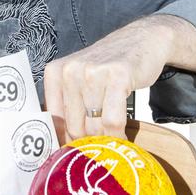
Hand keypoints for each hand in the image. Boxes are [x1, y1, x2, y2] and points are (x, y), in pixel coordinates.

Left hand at [43, 17, 176, 142]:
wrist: (142, 40)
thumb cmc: (109, 66)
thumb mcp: (80, 79)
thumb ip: (68, 106)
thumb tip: (61, 148)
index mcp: (55, 72)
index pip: (53, 120)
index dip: (65, 142)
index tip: (76, 154)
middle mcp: (71, 70)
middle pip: (74, 127)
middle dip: (89, 142)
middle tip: (100, 149)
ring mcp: (94, 72)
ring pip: (95, 126)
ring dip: (106, 141)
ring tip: (112, 144)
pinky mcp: (118, 76)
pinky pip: (114, 120)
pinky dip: (119, 136)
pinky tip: (122, 138)